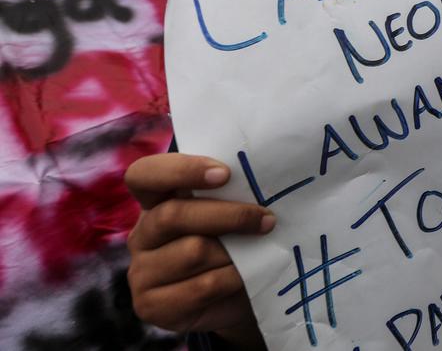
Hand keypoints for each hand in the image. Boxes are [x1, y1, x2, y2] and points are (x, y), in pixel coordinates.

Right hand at [126, 153, 272, 347]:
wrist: (238, 299)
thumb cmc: (236, 245)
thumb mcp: (230, 215)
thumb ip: (231, 195)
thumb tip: (264, 179)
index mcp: (155, 202)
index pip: (144, 175)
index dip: (181, 170)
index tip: (225, 174)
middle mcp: (142, 235)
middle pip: (173, 215)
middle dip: (228, 215)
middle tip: (267, 219)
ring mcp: (141, 273)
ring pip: (192, 252)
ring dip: (235, 251)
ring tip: (257, 252)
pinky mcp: (151, 306)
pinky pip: (201, 286)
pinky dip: (233, 278)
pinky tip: (246, 276)